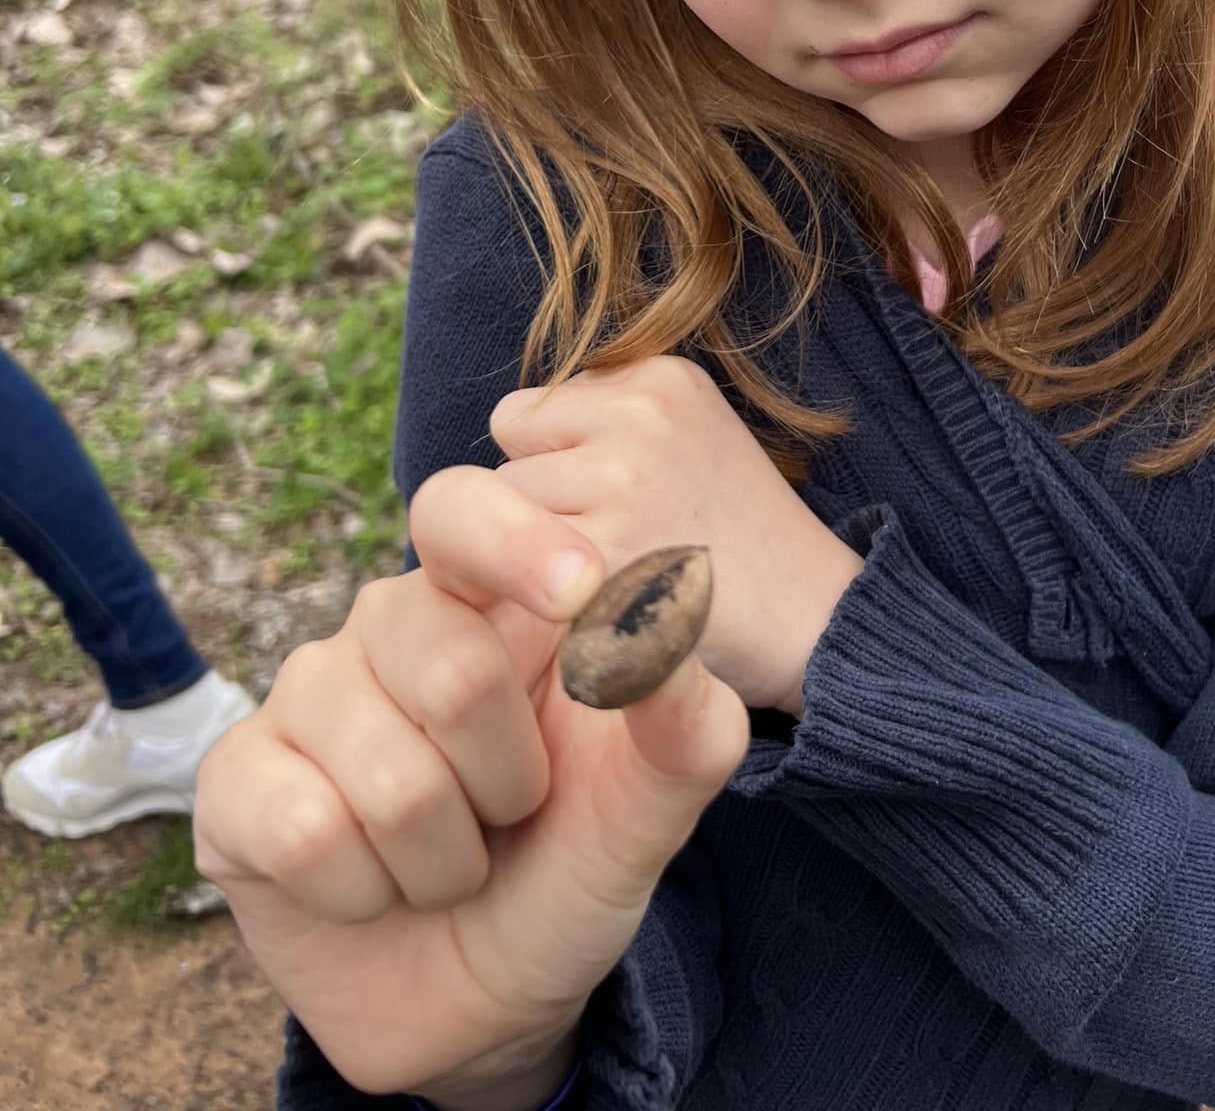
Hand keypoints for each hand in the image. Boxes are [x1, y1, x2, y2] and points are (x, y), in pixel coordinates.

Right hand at [193, 474, 748, 1102]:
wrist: (489, 999)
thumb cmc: (569, 866)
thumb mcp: (648, 807)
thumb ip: (685, 719)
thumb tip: (681, 609)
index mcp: (484, 599)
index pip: (462, 509)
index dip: (514, 541)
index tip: (581, 588)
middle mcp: (386, 626)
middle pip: (451, 666)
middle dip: (507, 781)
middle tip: (509, 814)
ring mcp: (304, 697)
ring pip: (385, 774)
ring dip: (442, 857)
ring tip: (446, 862)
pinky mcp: (236, 783)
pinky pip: (304, 831)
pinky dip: (363, 891)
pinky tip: (368, 890)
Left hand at [492, 356, 863, 716]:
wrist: (819, 619)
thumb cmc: (740, 538)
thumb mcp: (691, 434)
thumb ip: (606, 418)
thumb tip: (509, 431)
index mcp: (660, 378)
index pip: (530, 411)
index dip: (555, 466)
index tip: (614, 500)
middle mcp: (640, 415)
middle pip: (508, 456)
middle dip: (540, 504)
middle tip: (615, 541)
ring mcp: (625, 482)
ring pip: (507, 515)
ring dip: (537, 557)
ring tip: (616, 574)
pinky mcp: (610, 556)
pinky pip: (522, 575)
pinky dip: (550, 606)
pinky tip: (606, 614)